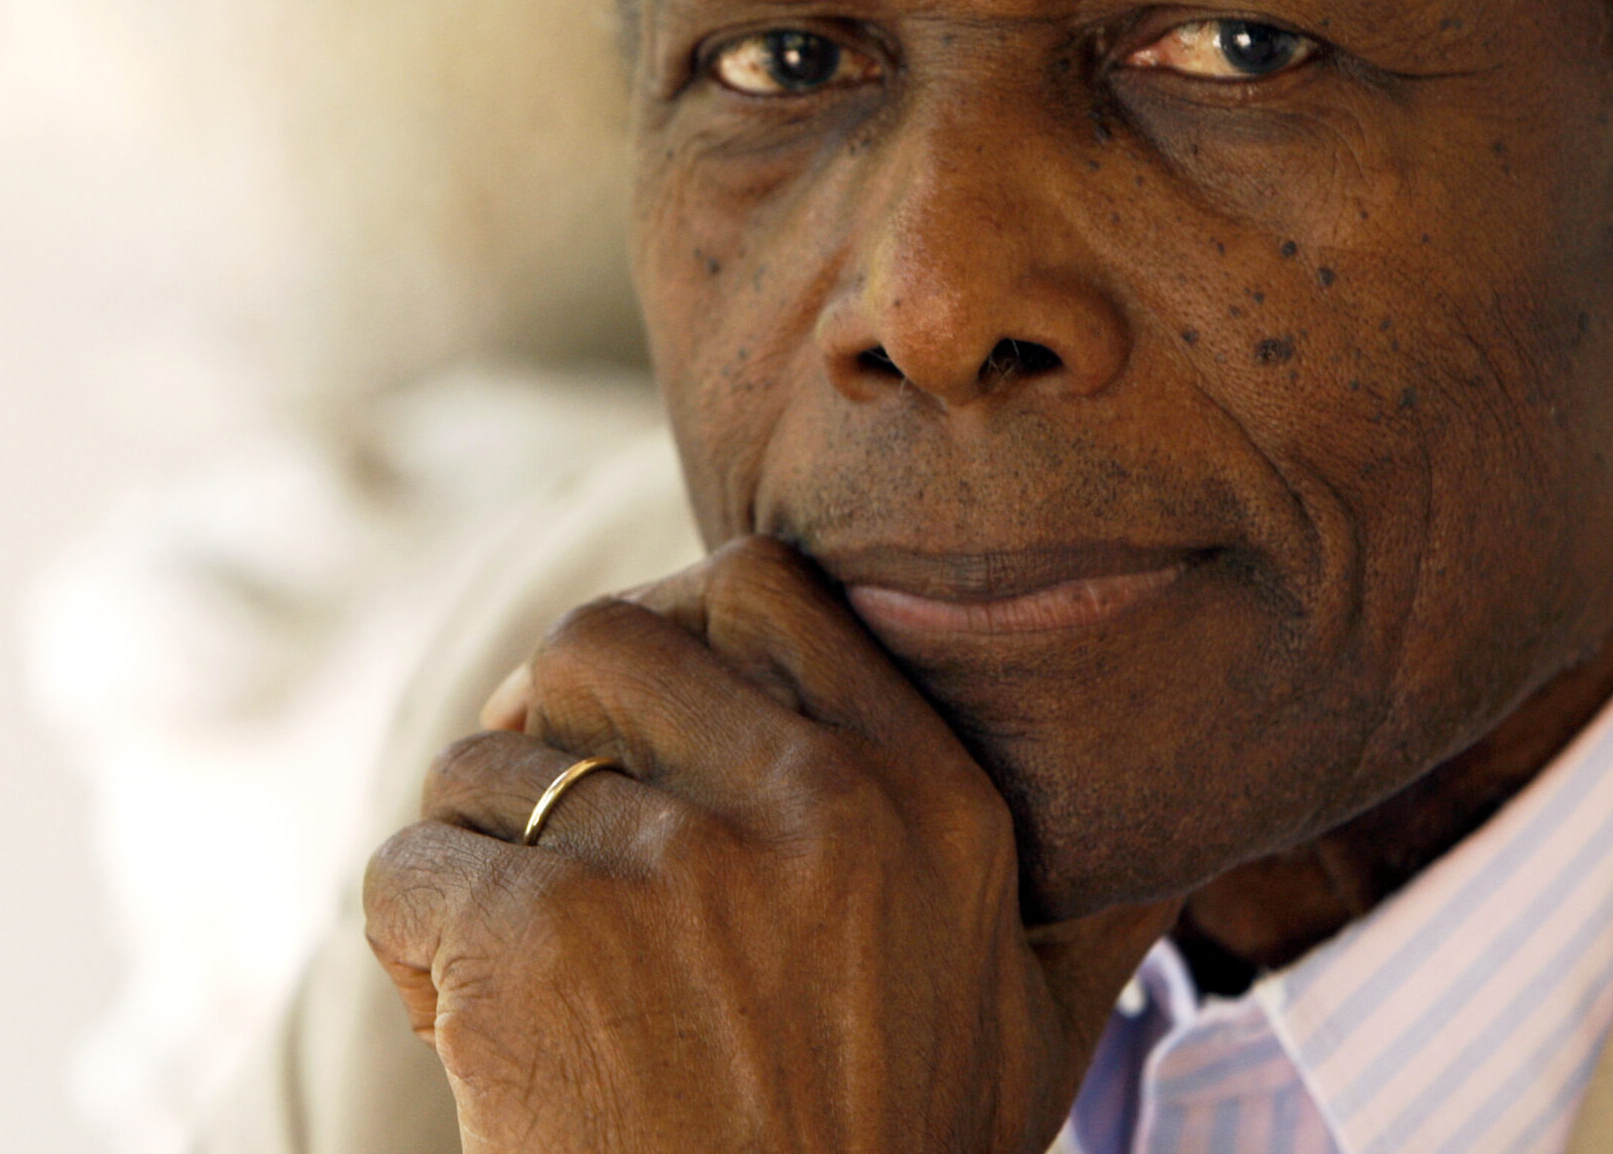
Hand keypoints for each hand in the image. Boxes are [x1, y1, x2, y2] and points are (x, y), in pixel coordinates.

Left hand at [362, 537, 1174, 1153]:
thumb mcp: (1031, 1022)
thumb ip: (1088, 884)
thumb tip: (1204, 779)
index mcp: (930, 796)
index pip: (758, 587)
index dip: (666, 631)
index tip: (631, 721)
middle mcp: (817, 809)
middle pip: (594, 645)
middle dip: (543, 730)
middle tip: (540, 835)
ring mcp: (672, 869)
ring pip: (483, 762)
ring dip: (472, 853)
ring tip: (516, 970)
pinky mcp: (539, 941)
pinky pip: (408, 865)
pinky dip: (410, 939)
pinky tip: (458, 1023)